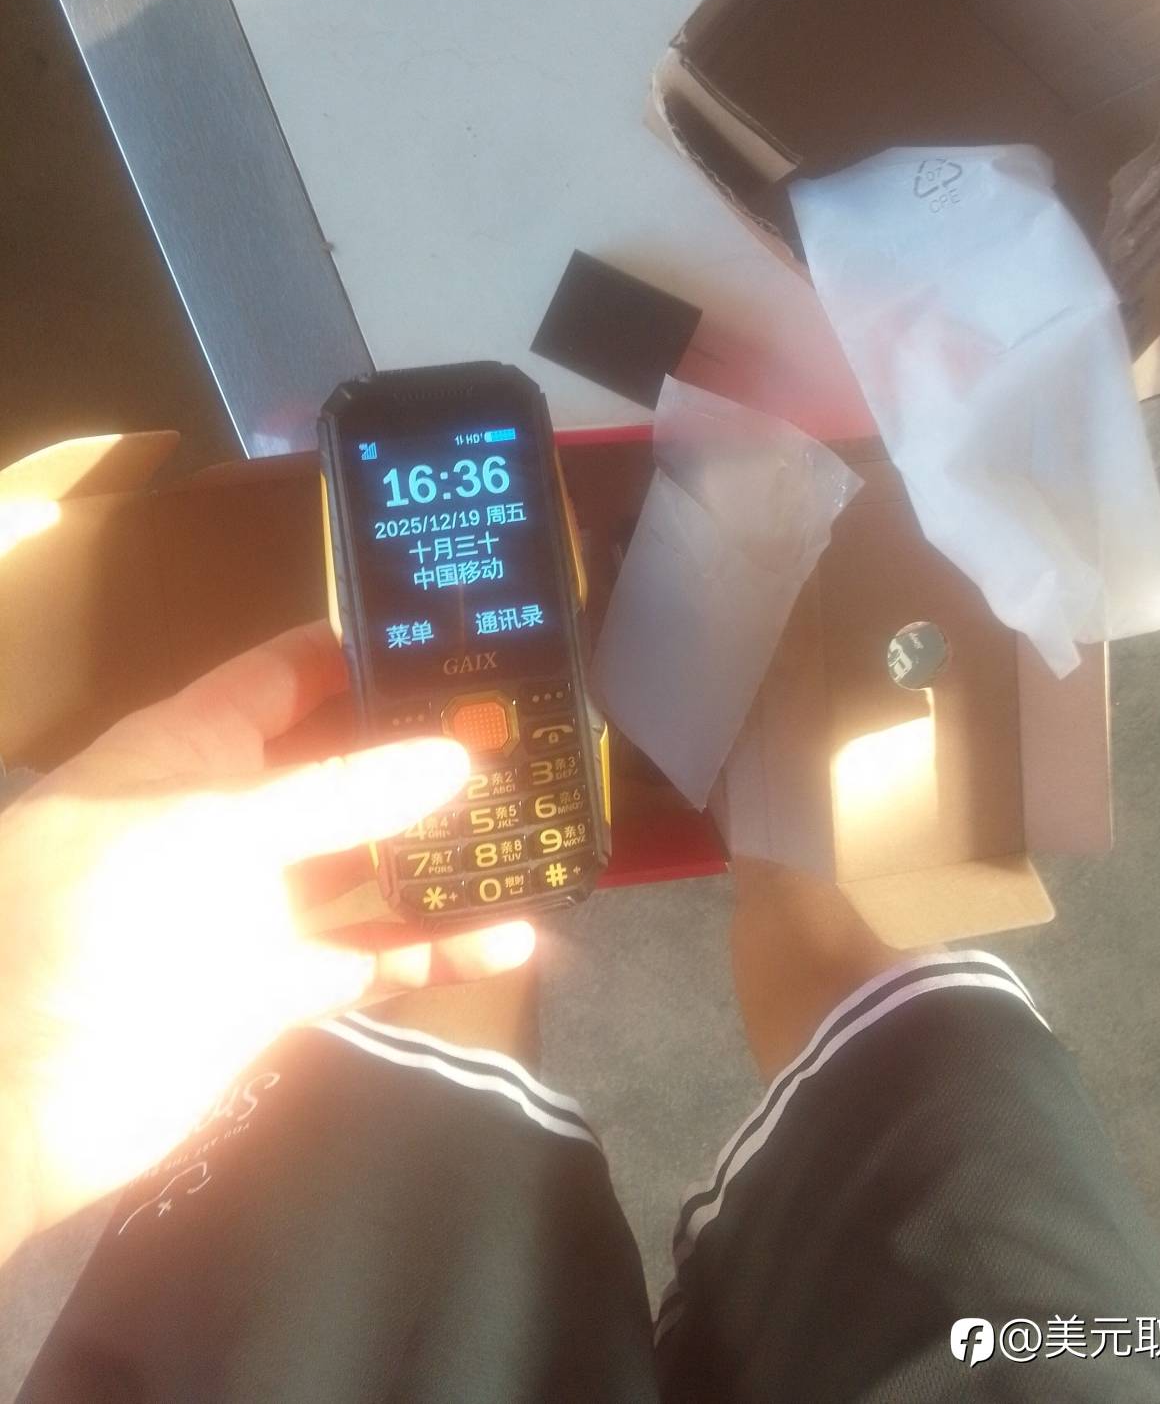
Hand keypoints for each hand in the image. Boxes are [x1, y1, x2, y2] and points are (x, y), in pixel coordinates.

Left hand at [0, 622, 534, 1259]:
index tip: (451, 637)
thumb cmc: (105, 915)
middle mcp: (229, 815)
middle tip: (522, 729)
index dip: (358, 653)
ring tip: (536, 827)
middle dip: (421, 751)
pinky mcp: (279, 986)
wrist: (29, 1093)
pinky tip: (512, 939)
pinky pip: (372, 954)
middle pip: (340, 766)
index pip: (282, 677)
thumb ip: (338, 793)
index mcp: (191, 750)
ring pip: (367, 862)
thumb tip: (453, 759)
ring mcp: (256, 903)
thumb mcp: (215, 824)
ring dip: (442, 850)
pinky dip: (436, 948)